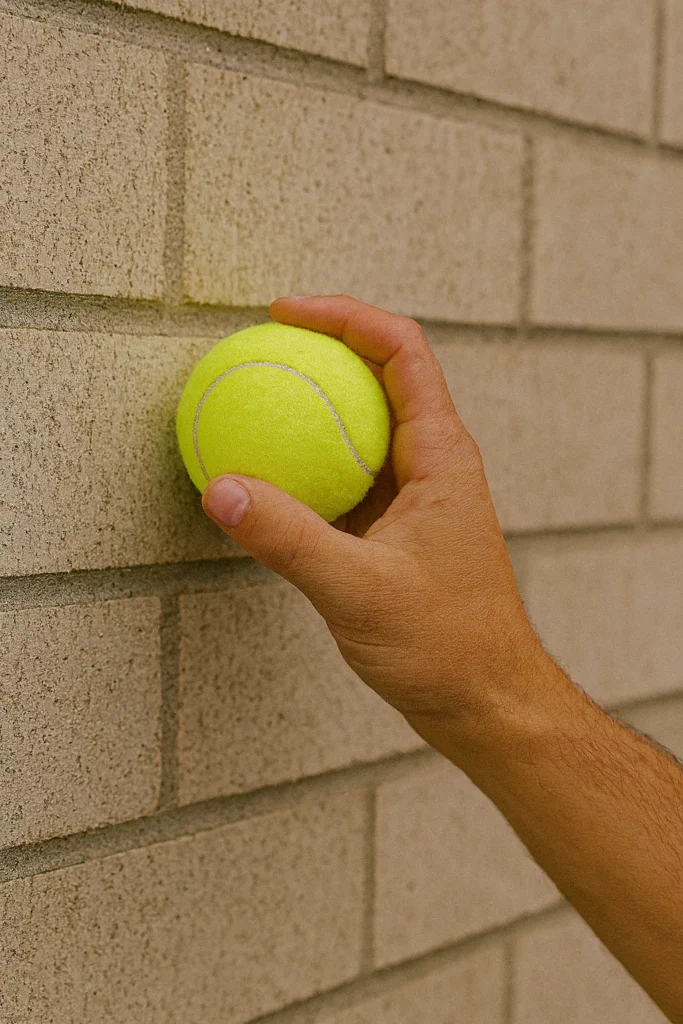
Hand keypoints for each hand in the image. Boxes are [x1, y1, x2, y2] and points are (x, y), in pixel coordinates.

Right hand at [202, 295, 543, 742]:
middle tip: (256, 349)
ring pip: (362, 427)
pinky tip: (266, 480)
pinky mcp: (397, 529)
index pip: (401, 352)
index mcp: (441, 456)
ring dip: (313, 409)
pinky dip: (309, 465)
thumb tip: (222, 489)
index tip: (284, 314)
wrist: (487, 701)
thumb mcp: (359, 591)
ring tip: (252, 403)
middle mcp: (433, 464)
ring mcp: (416, 496)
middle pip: (380, 376)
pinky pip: (348, 476)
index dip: (345, 316)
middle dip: (322, 351)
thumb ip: (288, 539)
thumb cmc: (445, 647)